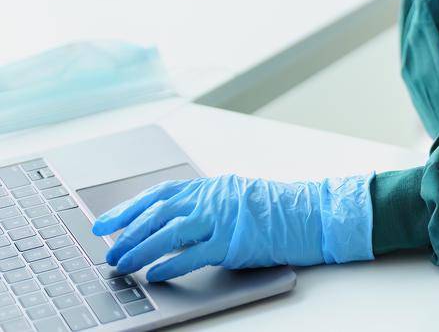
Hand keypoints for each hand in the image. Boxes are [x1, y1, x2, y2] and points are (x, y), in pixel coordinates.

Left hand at [91, 174, 372, 281]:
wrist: (311, 215)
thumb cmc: (276, 210)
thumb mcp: (235, 198)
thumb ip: (205, 205)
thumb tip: (166, 224)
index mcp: (212, 186)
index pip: (160, 194)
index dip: (128, 209)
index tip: (104, 224)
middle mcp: (214, 198)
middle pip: (159, 214)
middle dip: (127, 233)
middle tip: (108, 252)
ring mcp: (224, 219)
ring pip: (170, 233)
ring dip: (141, 250)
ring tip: (123, 265)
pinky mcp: (234, 242)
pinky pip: (194, 255)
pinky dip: (171, 265)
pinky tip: (155, 274)